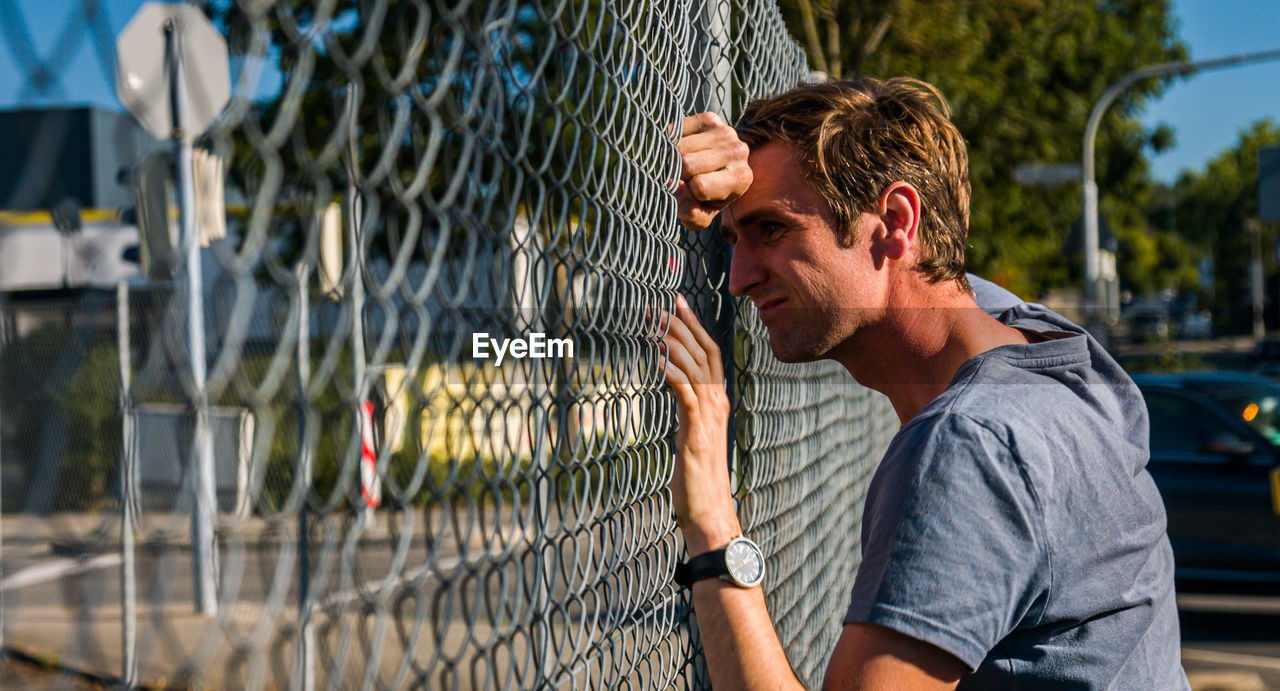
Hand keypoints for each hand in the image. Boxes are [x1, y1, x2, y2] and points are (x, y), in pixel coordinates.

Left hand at [654, 294, 740, 554]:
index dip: (695, 326)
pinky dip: (673, 375)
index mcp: (717, 403)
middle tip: (660, 307)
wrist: (709, 511)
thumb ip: (687, 408)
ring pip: (696, 369)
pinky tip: (657, 362)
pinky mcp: (697, 435)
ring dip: (675, 345)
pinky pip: (687, 397)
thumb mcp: (692, 434)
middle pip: (704, 354)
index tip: (678, 304)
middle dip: (682, 327)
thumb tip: (673, 384)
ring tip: (655, 326)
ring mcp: (709, 419)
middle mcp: (717, 405)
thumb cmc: (697, 479)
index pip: (710, 354)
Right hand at [676, 112, 752, 230]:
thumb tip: (677, 187)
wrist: (713, 175)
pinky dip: (671, 143)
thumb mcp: (699, 217)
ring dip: (672, 159)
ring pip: (679, 146)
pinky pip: (676, 131)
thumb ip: (690, 213)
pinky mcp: (710, 118)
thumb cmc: (704, 200)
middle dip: (676, 174)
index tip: (688, 195)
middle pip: (687, 163)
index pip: (699, 186)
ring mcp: (725, 132)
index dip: (685, 194)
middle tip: (682, 179)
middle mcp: (739, 152)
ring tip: (681, 167)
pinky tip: (680, 151)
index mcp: (741, 179)